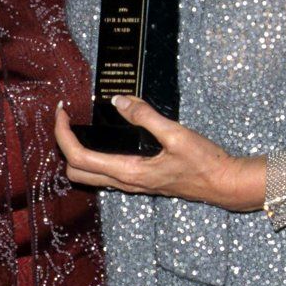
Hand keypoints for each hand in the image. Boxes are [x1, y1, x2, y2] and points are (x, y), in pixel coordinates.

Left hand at [54, 96, 264, 211]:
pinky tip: (106, 136)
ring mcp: (132, 185)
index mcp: (129, 172)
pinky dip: (95, 156)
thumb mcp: (176, 133)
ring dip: (78, 152)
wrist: (223, 184)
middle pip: (76, 172)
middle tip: (68, 120)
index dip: (63, 134)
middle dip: (64, 145)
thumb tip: (119, 101)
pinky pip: (106, 173)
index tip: (62, 113)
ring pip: (89, 175)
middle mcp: (125, 182)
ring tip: (81, 125)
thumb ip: (145, 116)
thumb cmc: (204, 162)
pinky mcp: (140, 181)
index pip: (79, 157)